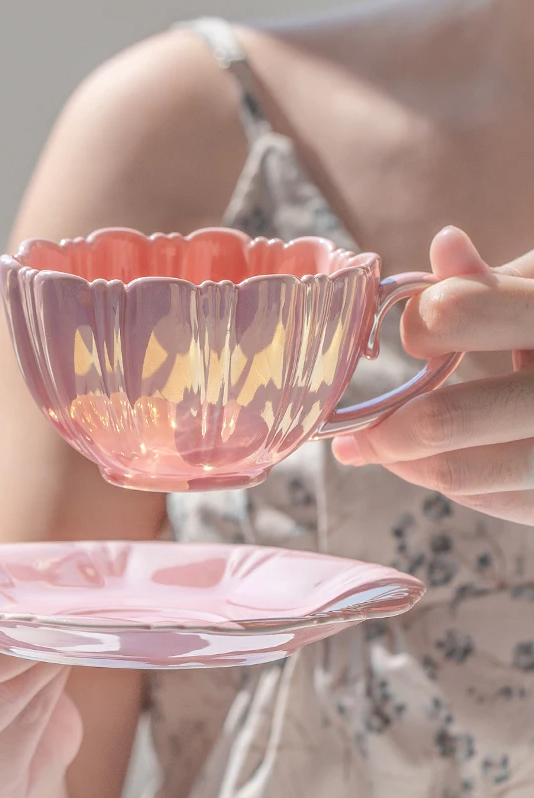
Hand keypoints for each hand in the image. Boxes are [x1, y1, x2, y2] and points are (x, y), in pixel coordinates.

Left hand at [332, 227, 533, 525]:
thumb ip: (497, 279)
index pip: (457, 311)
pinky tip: (433, 460)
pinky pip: (486, 499)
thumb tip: (445, 244)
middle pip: (441, 419)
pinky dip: (446, 479)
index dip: (418, 320)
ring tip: (379, 446)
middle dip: (382, 425)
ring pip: (454, 472)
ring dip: (400, 460)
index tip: (413, 332)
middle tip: (355, 427)